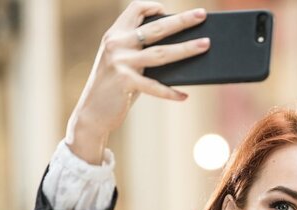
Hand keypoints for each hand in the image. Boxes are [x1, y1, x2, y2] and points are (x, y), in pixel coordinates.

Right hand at [65, 2, 210, 162]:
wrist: (91, 112)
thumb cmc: (115, 87)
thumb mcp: (124, 63)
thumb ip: (143, 53)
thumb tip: (181, 50)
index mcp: (115, 34)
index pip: (135, 9)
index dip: (153, 6)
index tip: (170, 10)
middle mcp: (117, 43)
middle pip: (156, 28)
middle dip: (182, 20)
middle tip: (202, 14)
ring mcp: (120, 62)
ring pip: (161, 53)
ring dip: (186, 48)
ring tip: (206, 45)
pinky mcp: (124, 81)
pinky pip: (155, 86)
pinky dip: (171, 93)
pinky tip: (184, 96)